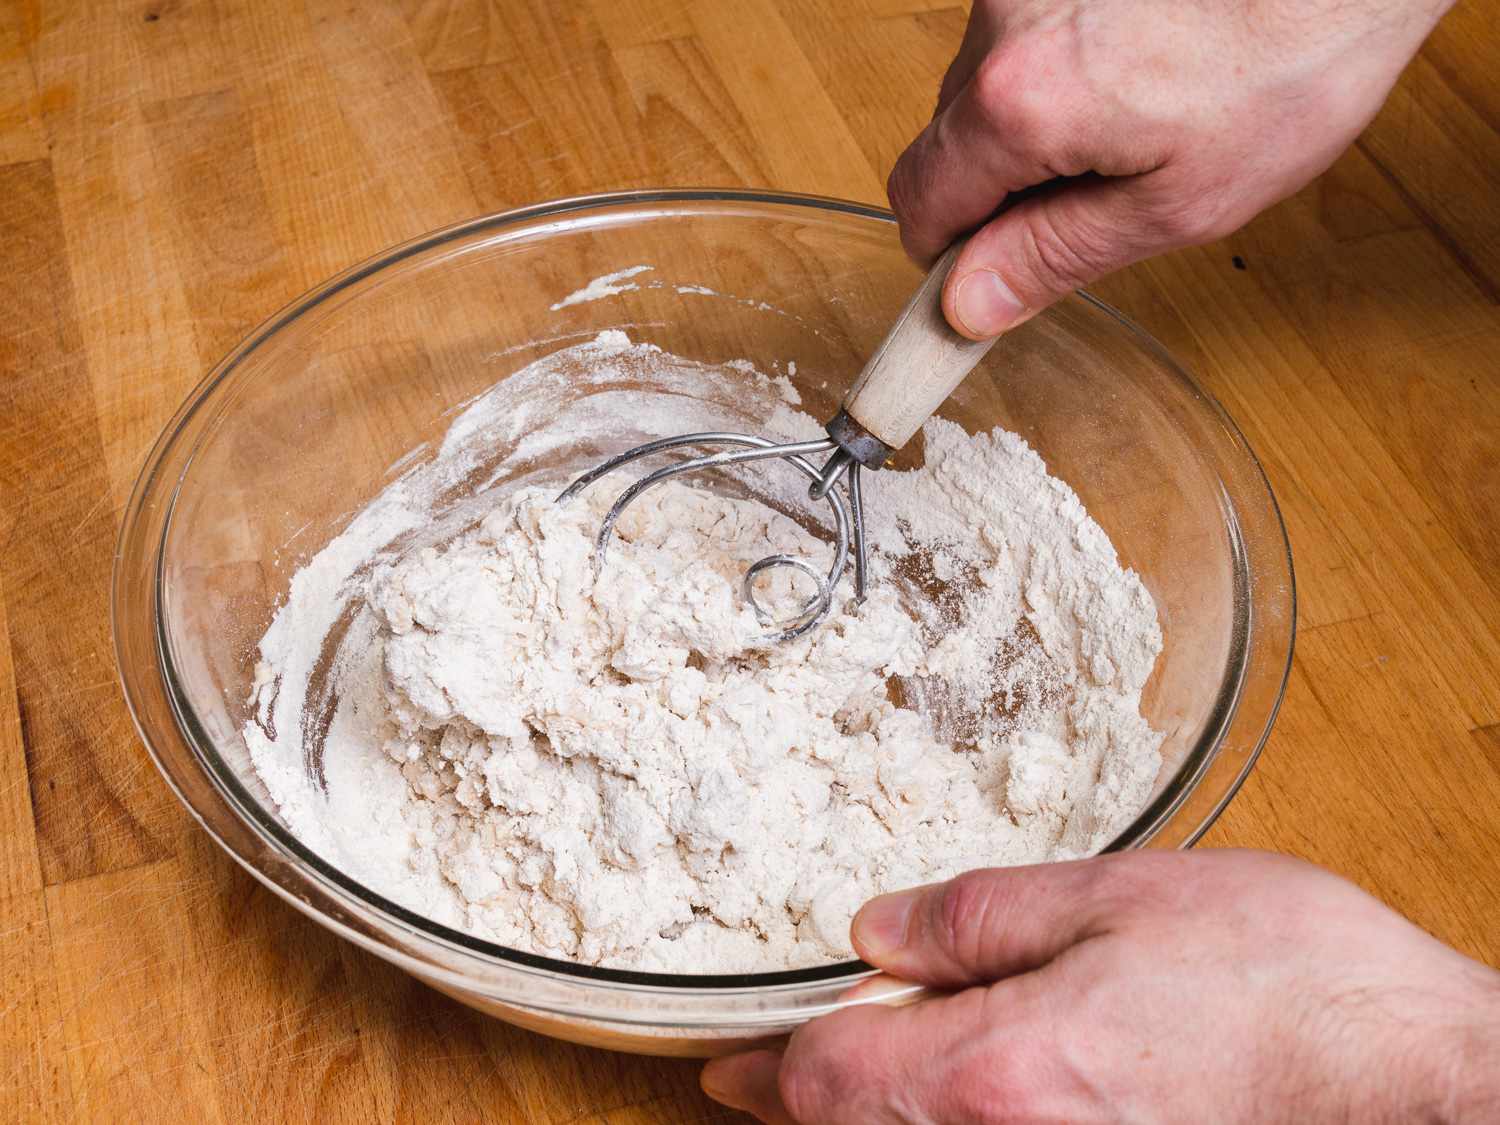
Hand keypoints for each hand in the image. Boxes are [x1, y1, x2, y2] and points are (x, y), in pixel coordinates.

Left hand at [701, 850, 1499, 1122]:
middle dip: (805, 1109)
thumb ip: (980, 918)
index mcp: (999, 1071)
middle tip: (761, 1082)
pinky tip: (952, 1105)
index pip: (832, 1081)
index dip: (767, 1067)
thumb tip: (877, 933)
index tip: (726, 1065)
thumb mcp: (1119, 900)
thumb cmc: (1289, 982)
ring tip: (837, 1095)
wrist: (1422, 1086)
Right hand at [890, 0, 1453, 338]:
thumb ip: (1052, 256)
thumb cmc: (1288, 72)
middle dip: (996, 184)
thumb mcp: (1174, 205)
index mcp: (1020, 103)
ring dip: (1025, 123)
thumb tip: (967, 305)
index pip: (920, 198)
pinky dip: (1053, 70)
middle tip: (1086, 202)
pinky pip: (1017, 37)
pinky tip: (1128, 72)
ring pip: (979, 87)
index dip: (945, 251)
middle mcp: (1002, 25)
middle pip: (945, 139)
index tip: (984, 274)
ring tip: (1127, 123)